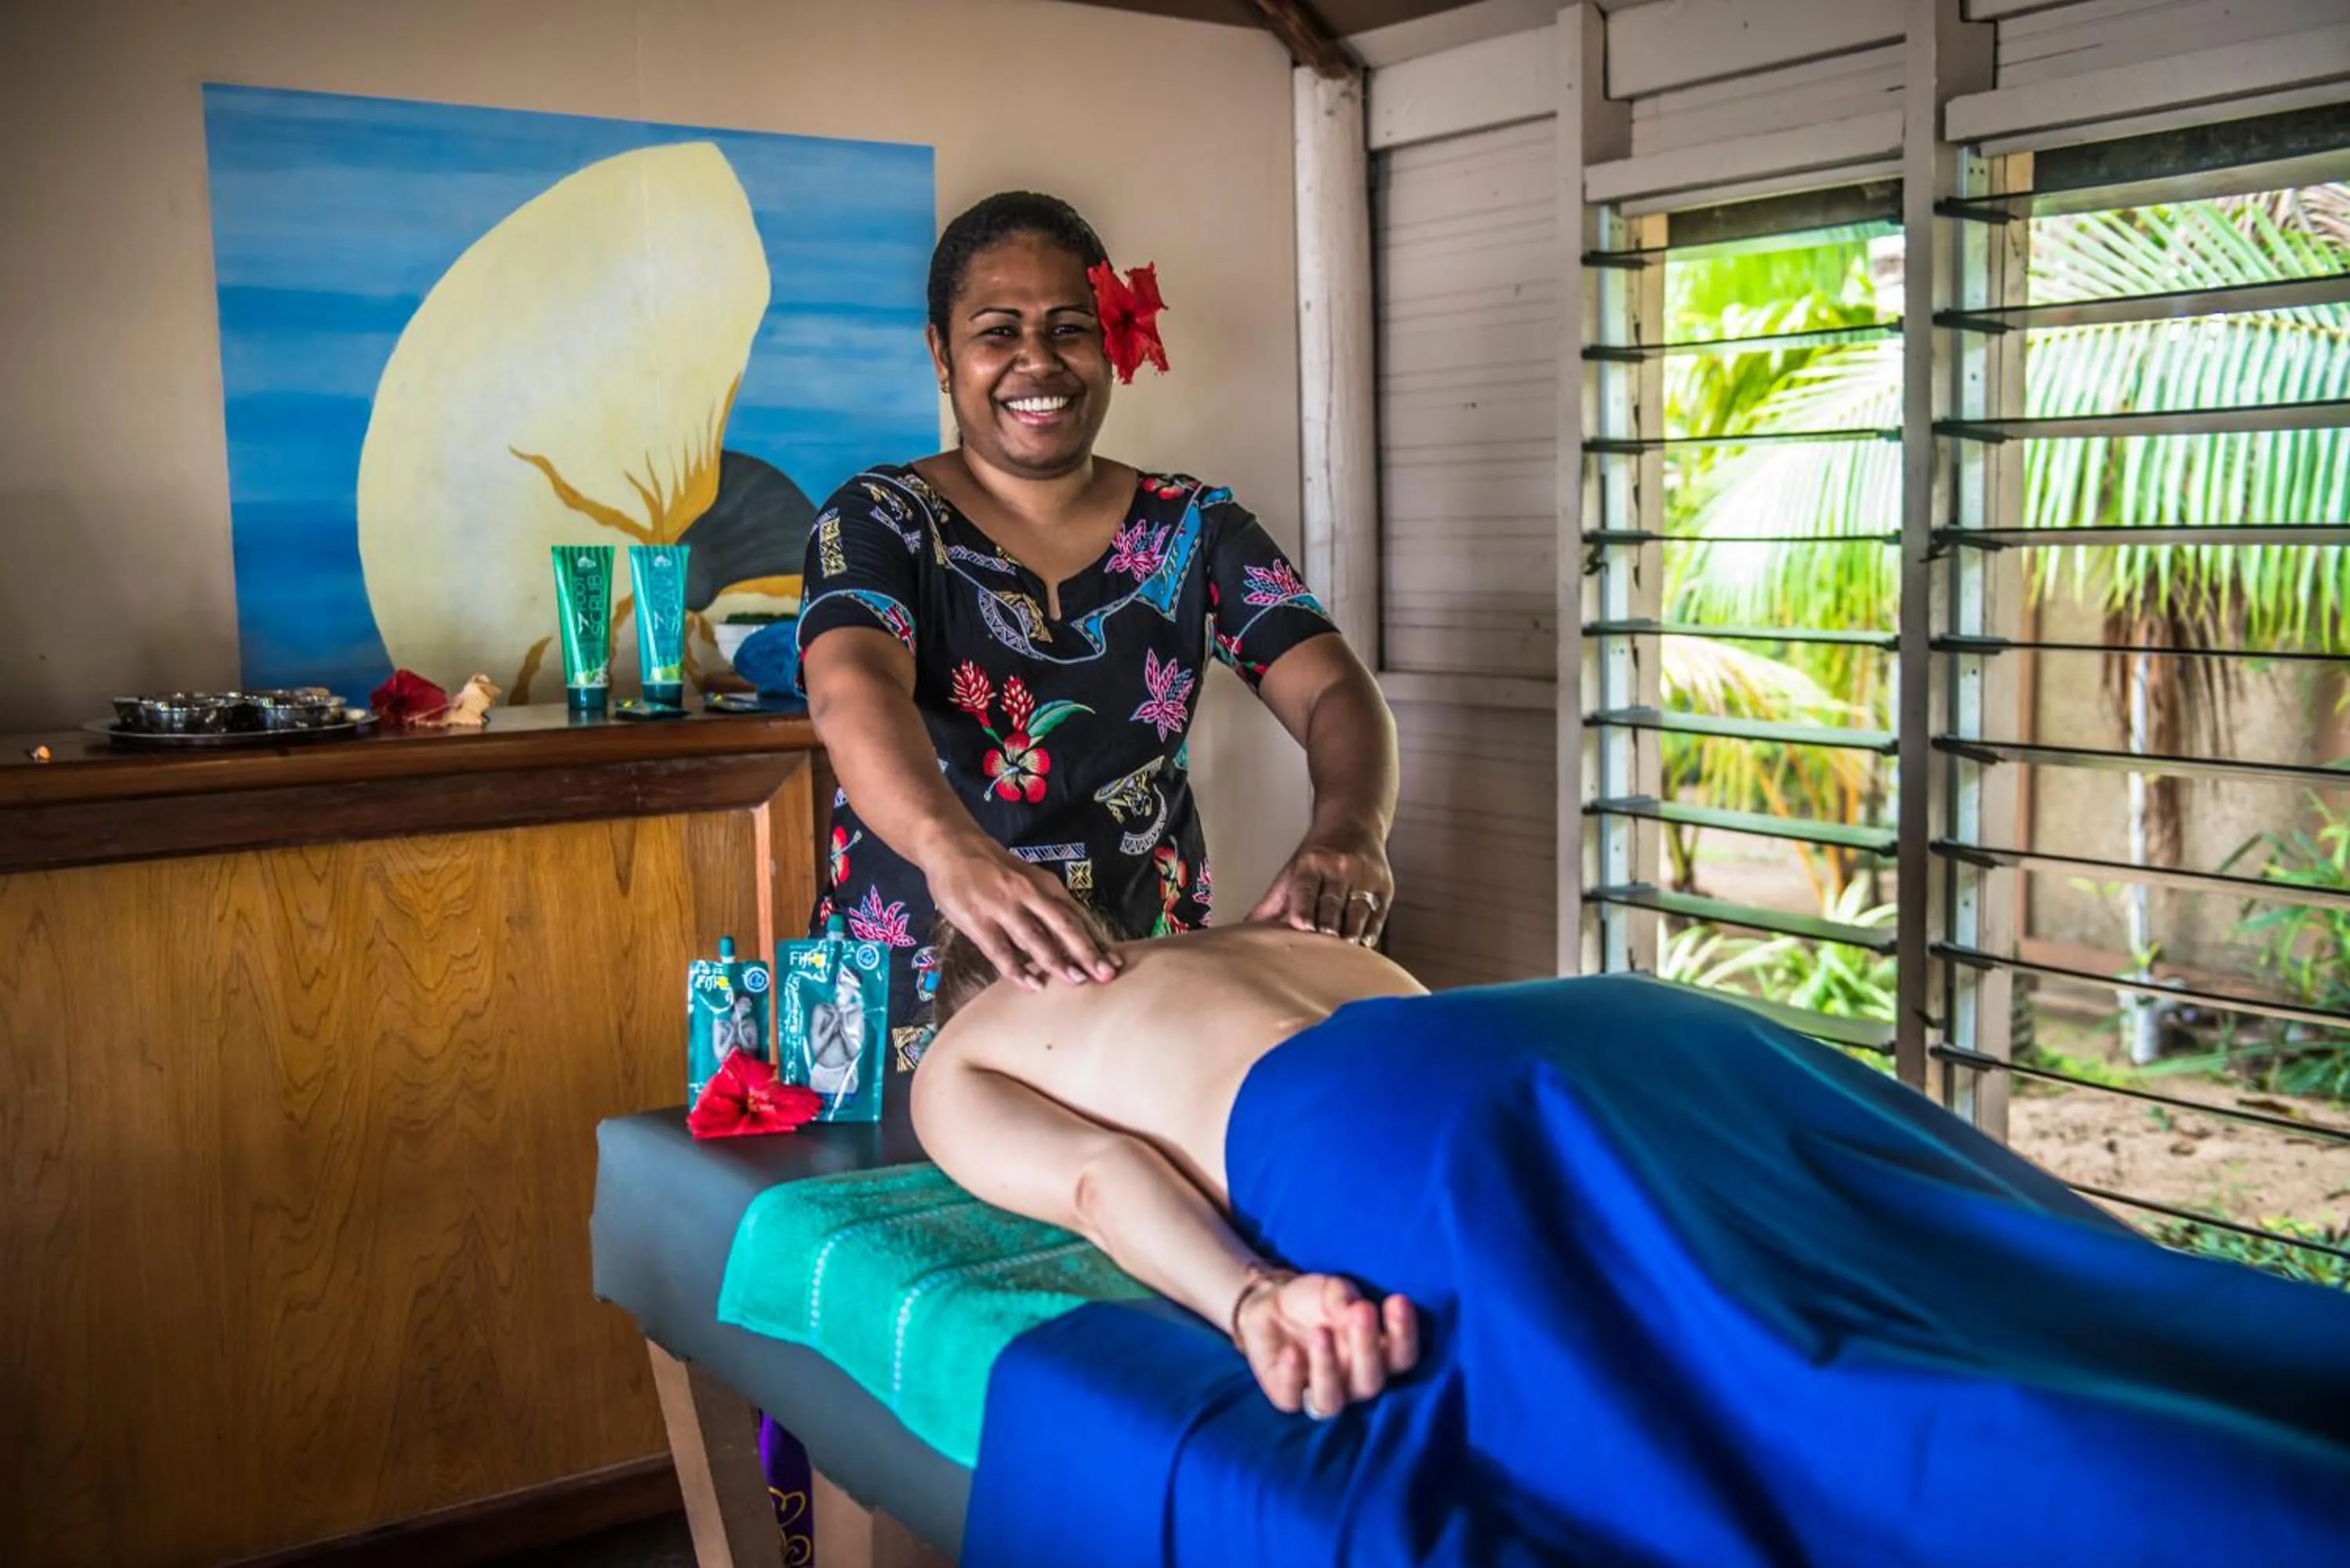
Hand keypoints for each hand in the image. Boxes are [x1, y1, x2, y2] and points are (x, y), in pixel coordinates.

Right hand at [922, 832, 1119, 989]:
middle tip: (1105, 975)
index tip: (1117, 962)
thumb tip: (1076, 939)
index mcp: (1045, 885)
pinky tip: (1031, 984)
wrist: (951, 845)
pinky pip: (1000, 950)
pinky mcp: (978, 920)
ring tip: (1076, 981)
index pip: (1077, 916)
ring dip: (1057, 961)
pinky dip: (1016, 969)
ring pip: (1035, 938)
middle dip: (1086, 952)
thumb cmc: (995, 868)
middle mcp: (1028, 894)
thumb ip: (1048, 906)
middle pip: (1063, 925)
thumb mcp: (1028, 879)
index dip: (1097, 940)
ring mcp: (1002, 907)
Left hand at [1235, 1271, 1418, 1418]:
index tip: (1398, 1301)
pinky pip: (1292, 1398)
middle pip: (1370, 1381)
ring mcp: (1321, 1392)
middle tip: (1362, 1311)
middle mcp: (1353, 1382)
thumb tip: (1357, 1311)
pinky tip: (1290, 1352)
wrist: (1271, 1303)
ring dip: (1327, 1368)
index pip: (1401, 1357)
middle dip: (1367, 1348)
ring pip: (1331, 1401)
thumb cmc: (1315, 1300)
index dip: (1404, 1334)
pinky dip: (1292, 1376)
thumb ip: (1346, 1301)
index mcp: (1376, 1358)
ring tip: (1321, 1332)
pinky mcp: (1287, 1396)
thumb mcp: (1333, 1291)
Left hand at [1246, 823, 1394, 945]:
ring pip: (1357, 910)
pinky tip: (1364, 943)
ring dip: (1351, 932)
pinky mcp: (1384, 885)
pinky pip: (1379, 912)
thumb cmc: (1317, 855)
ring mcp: (1364, 875)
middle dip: (1328, 925)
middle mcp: (1339, 867)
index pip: (1306, 887)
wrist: (1354, 822)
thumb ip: (1272, 903)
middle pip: (1332, 902)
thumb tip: (1245, 931)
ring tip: (1345, 951)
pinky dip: (1371, 930)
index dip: (1304, 907)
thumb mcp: (1292, 870)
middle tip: (1324, 946)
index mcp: (1311, 863)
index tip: (1303, 926)